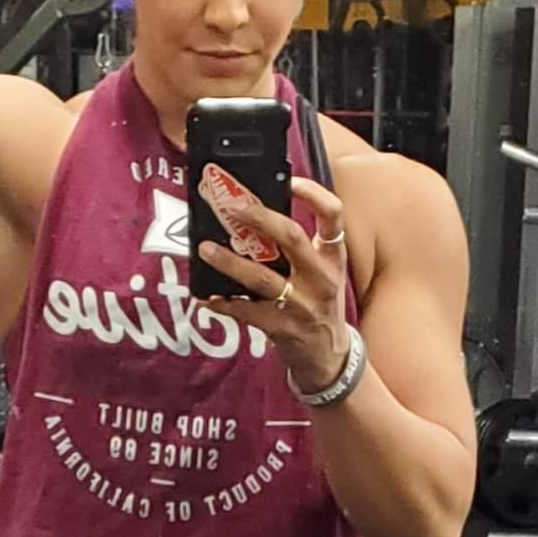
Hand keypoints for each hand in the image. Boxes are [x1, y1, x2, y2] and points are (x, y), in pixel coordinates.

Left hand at [195, 176, 352, 391]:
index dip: (312, 193)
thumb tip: (254, 212)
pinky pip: (245, 311)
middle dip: (259, 217)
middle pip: (292, 237)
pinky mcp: (281, 328)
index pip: (333, 215)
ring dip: (229, 262)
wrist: (328, 355)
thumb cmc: (318, 302)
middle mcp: (321, 277)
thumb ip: (300, 245)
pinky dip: (222, 302)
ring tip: (204, 249)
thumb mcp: (323, 271)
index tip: (288, 180)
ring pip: (261, 278)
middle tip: (231, 206)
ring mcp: (301, 304)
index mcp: (332, 257)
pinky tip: (204, 295)